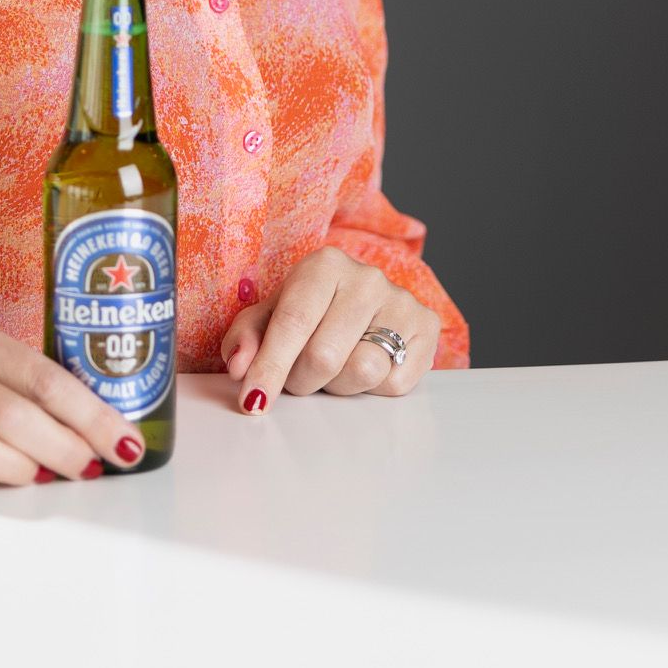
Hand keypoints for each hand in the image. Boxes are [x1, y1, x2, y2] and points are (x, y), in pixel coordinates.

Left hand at [219, 246, 439, 411]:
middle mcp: (368, 277)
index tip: (254, 401)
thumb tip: (239, 366)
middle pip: (325, 356)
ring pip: (363, 371)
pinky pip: (394, 384)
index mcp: (325, 265)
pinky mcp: (427, 327)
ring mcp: (402, 301)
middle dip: (303, 380)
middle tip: (300, 376)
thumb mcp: (272, 314)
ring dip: (339, 385)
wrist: (366, 302)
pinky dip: (374, 388)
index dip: (271, 366)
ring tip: (335, 368)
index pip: (293, 322)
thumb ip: (248, 336)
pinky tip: (367, 364)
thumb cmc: (312, 310)